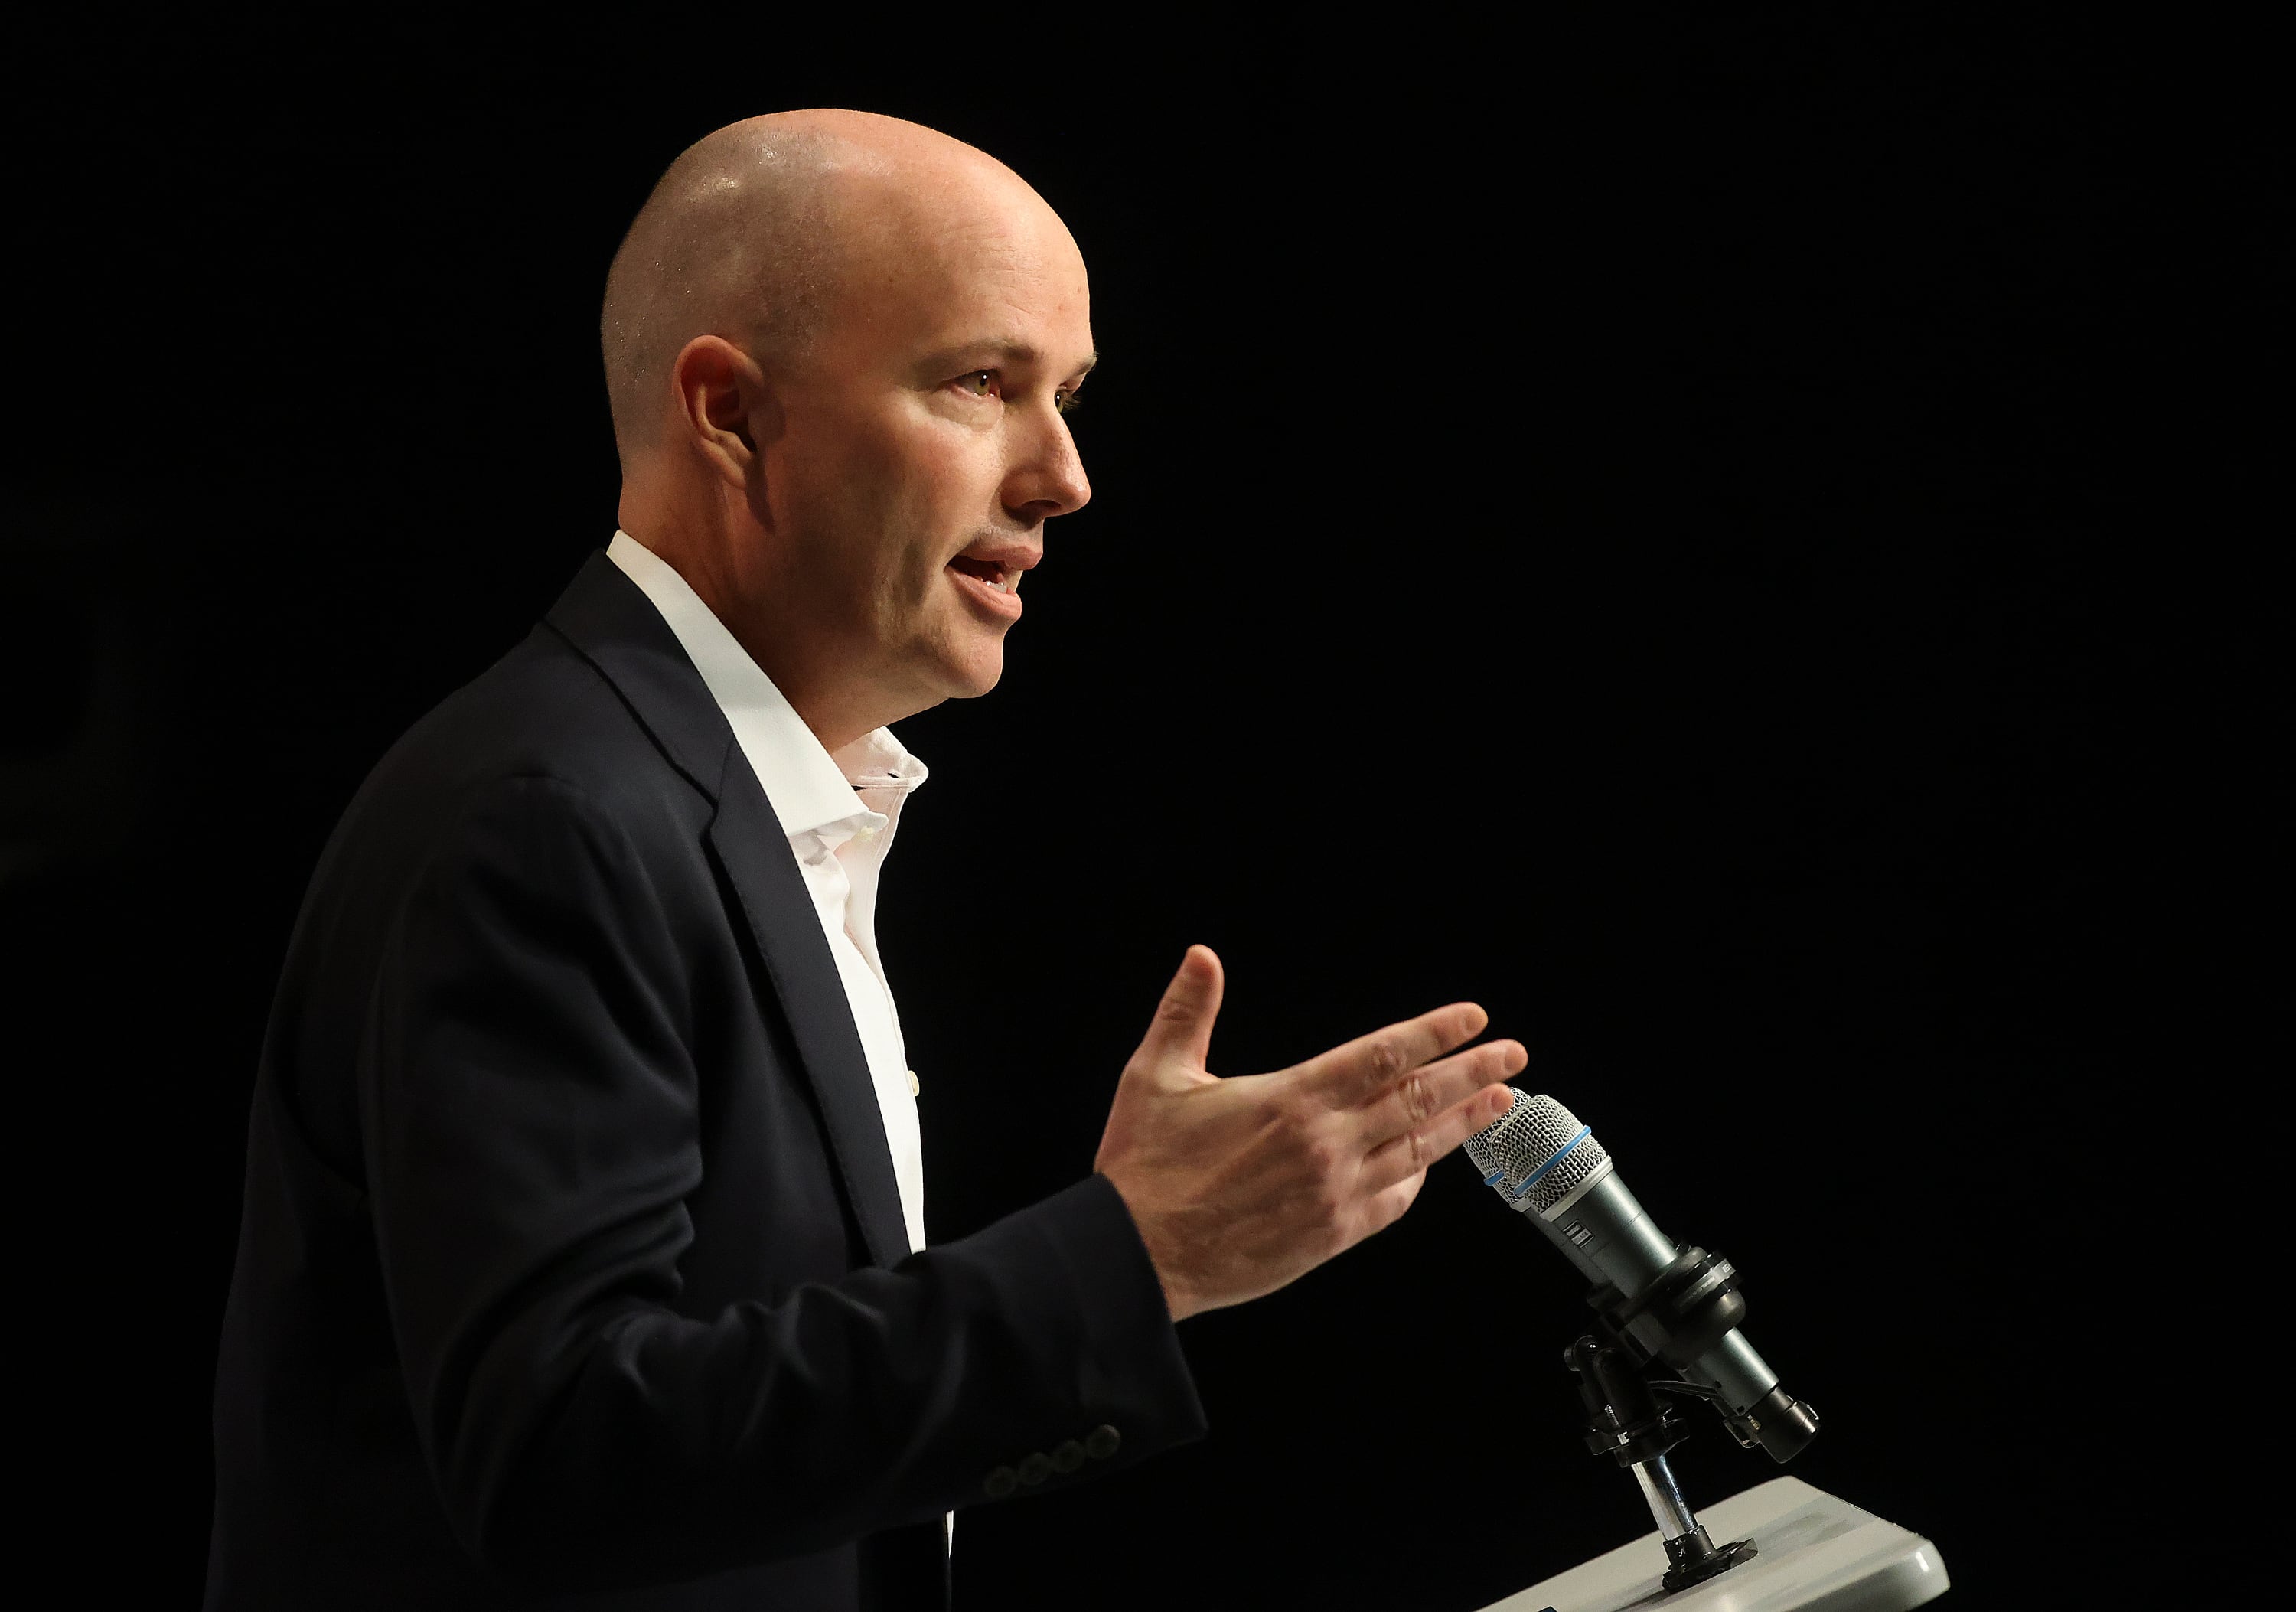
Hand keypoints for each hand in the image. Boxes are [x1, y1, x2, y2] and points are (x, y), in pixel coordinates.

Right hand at [1094, 945, 1526, 1321]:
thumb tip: (1202, 958)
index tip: (1473, 1019)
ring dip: (1462, 1123)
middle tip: (1512, 1054)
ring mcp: (1333, 1194)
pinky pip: (1391, 1203)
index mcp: (1292, 1099)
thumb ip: (1187, 1012)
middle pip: (1417, 1099)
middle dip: (1472, 1072)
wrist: (1138, 1256)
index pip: (1383, 1055)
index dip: (1434, 1033)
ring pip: (1417, 1151)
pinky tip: (1431, 1166)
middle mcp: (1325, 1145)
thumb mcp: (1155, 1076)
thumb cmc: (1144, 1168)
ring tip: (1499, 1102)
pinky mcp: (1329, 1236)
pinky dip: (1417, 1179)